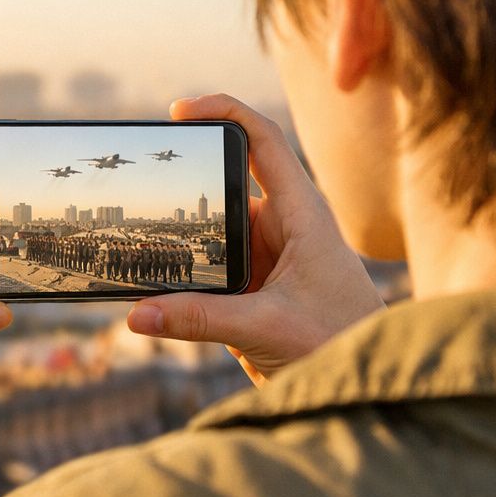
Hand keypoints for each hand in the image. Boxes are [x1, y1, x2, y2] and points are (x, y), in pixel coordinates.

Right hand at [126, 94, 382, 385]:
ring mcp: (266, 259)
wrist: (364, 385)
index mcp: (301, 214)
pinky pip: (211, 272)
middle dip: (183, 187)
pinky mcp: (253, 291)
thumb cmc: (337, 343)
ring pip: (212, 235)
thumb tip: (136, 315)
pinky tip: (150, 286)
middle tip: (139, 184)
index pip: (262, 142)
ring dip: (180, 240)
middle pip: (224, 189)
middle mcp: (282, 228)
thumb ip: (198, 320)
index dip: (223, 113)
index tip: (180, 111)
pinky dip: (183, 276)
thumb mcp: (264, 329)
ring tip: (131, 243)